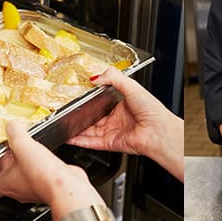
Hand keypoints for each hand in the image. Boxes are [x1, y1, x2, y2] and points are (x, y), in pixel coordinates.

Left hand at [0, 121, 103, 213]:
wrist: (66, 186)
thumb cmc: (43, 175)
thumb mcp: (22, 145)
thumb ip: (15, 131)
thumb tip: (13, 125)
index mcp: (5, 185)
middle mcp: (19, 191)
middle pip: (6, 183)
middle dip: (7, 168)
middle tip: (10, 154)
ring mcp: (34, 191)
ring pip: (24, 180)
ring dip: (25, 167)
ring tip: (29, 152)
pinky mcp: (49, 186)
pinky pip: (42, 177)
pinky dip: (42, 168)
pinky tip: (46, 158)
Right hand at [68, 67, 182, 181]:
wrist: (158, 130)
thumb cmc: (152, 110)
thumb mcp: (131, 86)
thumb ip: (113, 77)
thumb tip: (95, 77)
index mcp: (122, 105)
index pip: (101, 102)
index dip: (89, 100)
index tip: (77, 96)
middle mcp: (117, 119)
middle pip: (93, 118)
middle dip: (80, 116)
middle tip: (66, 111)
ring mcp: (113, 132)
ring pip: (89, 131)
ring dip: (76, 129)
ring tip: (63, 124)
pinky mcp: (110, 143)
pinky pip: (91, 143)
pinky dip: (80, 141)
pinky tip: (70, 137)